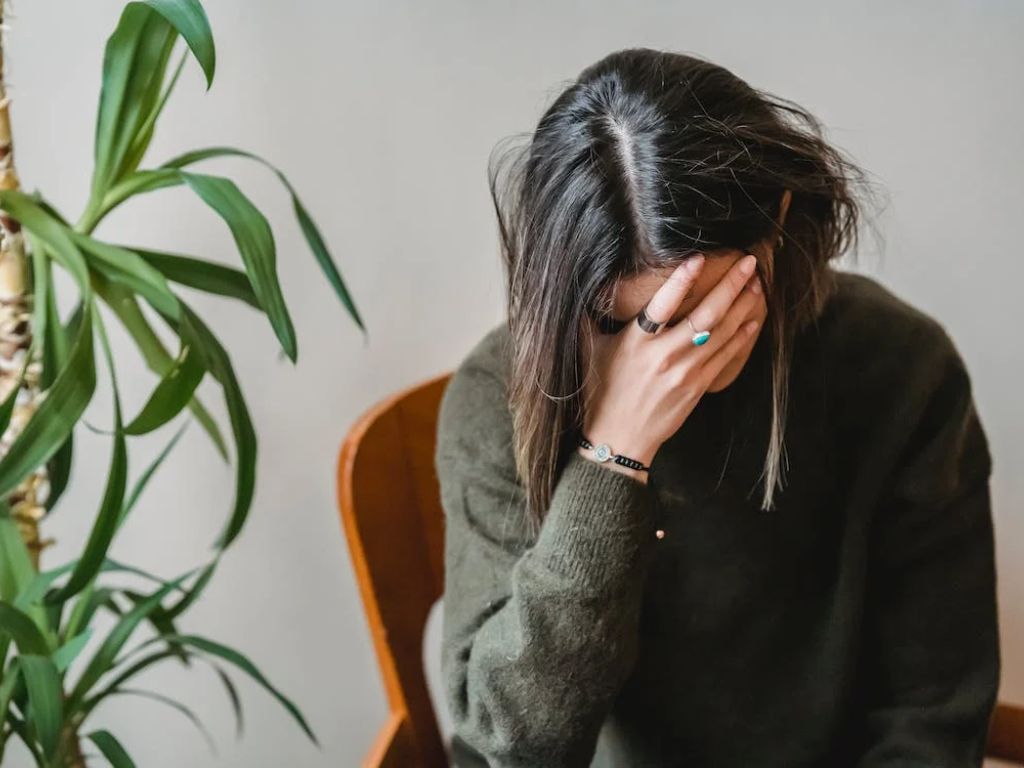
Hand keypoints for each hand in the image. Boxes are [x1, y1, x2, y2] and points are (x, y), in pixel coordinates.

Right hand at [579, 252, 764, 479]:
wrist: (619, 438)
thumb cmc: (601, 392)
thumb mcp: (589, 351)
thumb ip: (589, 318)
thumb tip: (582, 286)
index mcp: (636, 343)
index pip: (661, 305)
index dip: (680, 280)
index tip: (698, 258)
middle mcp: (663, 356)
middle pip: (705, 315)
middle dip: (730, 286)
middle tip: (748, 262)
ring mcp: (684, 372)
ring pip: (721, 332)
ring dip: (742, 305)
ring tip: (756, 283)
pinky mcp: (697, 387)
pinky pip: (725, 356)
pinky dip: (741, 336)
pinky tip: (753, 319)